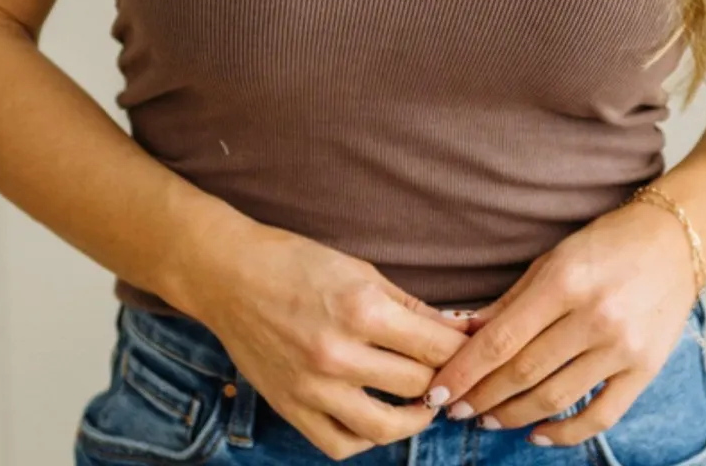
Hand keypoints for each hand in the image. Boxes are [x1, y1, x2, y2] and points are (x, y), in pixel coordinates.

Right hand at [180, 212, 474, 459]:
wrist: (228, 275)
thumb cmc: (295, 261)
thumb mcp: (360, 270)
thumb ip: (410, 306)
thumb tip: (458, 328)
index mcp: (361, 308)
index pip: (436, 346)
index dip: (464, 351)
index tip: (477, 351)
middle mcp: (339, 353)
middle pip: (417, 385)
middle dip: (443, 380)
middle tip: (453, 374)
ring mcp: (313, 386)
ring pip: (385, 426)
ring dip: (414, 420)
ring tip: (424, 405)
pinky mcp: (291, 407)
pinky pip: (341, 444)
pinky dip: (367, 438)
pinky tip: (378, 420)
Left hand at [417, 199, 698, 447]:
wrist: (675, 241)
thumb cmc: (607, 243)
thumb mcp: (553, 258)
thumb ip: (511, 301)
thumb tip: (465, 334)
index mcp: (565, 281)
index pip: (502, 339)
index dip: (465, 371)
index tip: (439, 392)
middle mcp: (594, 317)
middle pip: (524, 371)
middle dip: (482, 396)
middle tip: (456, 409)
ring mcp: (622, 348)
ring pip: (555, 397)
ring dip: (514, 415)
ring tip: (488, 419)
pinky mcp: (645, 370)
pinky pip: (600, 416)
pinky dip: (565, 432)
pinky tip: (537, 433)